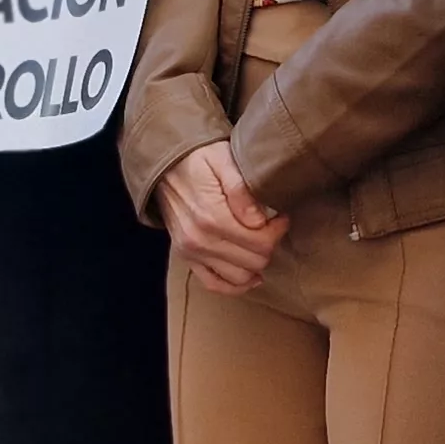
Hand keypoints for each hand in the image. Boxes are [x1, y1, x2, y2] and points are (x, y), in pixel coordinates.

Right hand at [157, 142, 284, 294]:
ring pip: (240, 277)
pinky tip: (251, 275)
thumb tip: (258, 220)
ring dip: (256, 263)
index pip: (261, 241)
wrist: (165, 165)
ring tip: (259, 242)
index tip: (280, 216)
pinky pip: (214, 285)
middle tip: (271, 227)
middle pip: (254, 261)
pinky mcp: (187, 258)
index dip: (278, 230)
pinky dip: (235, 285)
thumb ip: (241, 189)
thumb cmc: (198, 158)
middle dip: (269, 244)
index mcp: (212, 217)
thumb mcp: (223, 159)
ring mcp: (192, 252)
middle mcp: (200, 240)